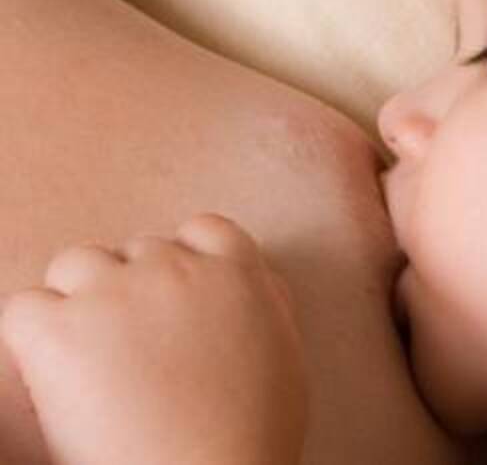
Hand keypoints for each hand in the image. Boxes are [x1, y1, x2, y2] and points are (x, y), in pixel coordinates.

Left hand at [0, 214, 307, 464]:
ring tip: (90, 358)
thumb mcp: (285, 352)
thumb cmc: (254, 433)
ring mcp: (115, 293)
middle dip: (132, 289)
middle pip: (137, 251)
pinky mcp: (60, 329)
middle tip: (132, 348)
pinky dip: (32, 337)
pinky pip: (24, 309)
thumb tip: (254, 280)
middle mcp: (174, 268)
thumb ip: (266, 302)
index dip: (187, 261)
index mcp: (236, 271)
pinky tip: (58, 376)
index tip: (178, 302)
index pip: (204, 230)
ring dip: (79, 300)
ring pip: (76, 265)